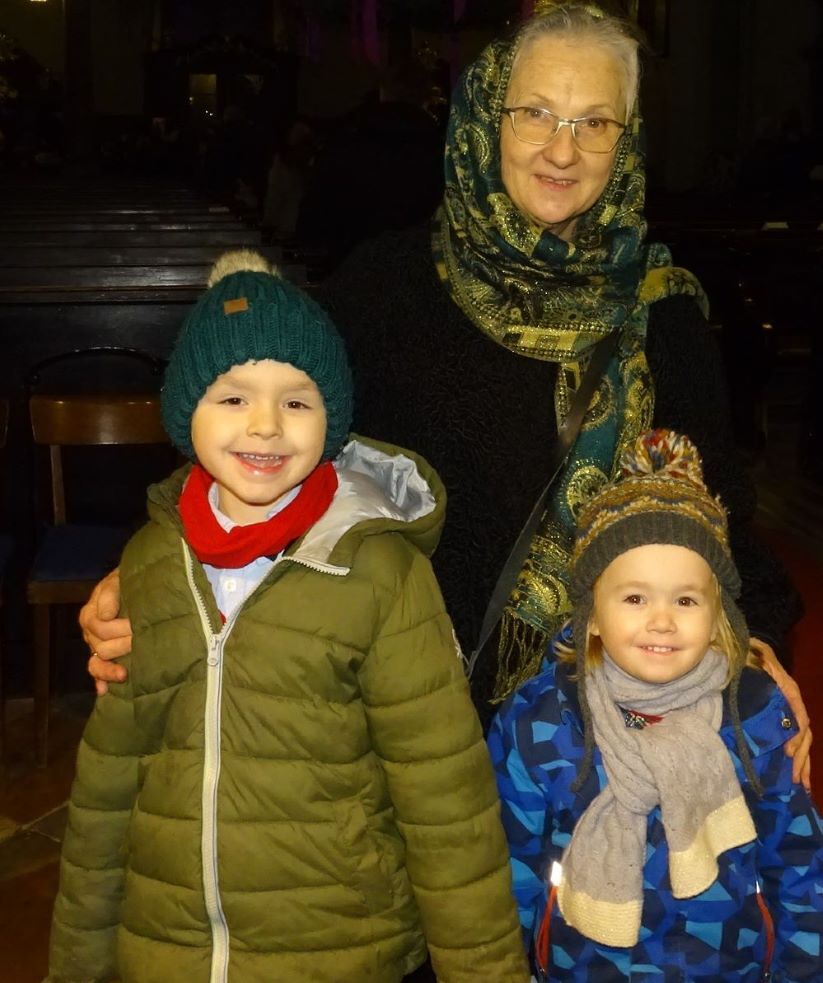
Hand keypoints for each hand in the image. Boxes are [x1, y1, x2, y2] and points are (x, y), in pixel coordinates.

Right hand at [79, 568, 132, 695]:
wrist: (139, 587)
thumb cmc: (128, 584)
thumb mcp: (119, 581)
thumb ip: (110, 594)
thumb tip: (105, 615)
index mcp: (91, 614)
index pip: (100, 627)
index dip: (118, 628)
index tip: (136, 626)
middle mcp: (91, 633)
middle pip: (101, 647)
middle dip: (121, 646)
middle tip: (140, 642)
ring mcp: (97, 647)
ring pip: (96, 664)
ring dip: (110, 670)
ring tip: (124, 674)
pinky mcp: (106, 657)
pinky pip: (97, 673)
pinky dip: (101, 681)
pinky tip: (104, 691)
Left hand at [751, 638, 811, 790]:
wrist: (750, 649)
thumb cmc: (751, 652)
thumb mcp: (756, 655)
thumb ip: (760, 665)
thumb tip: (761, 676)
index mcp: (789, 691)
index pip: (799, 718)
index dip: (795, 736)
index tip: (787, 752)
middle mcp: (794, 703)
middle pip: (804, 735)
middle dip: (801, 758)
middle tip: (795, 779)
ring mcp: (790, 712)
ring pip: (803, 741)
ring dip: (803, 763)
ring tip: (801, 786)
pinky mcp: (783, 718)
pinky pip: (796, 741)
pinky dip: (798, 759)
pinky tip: (797, 777)